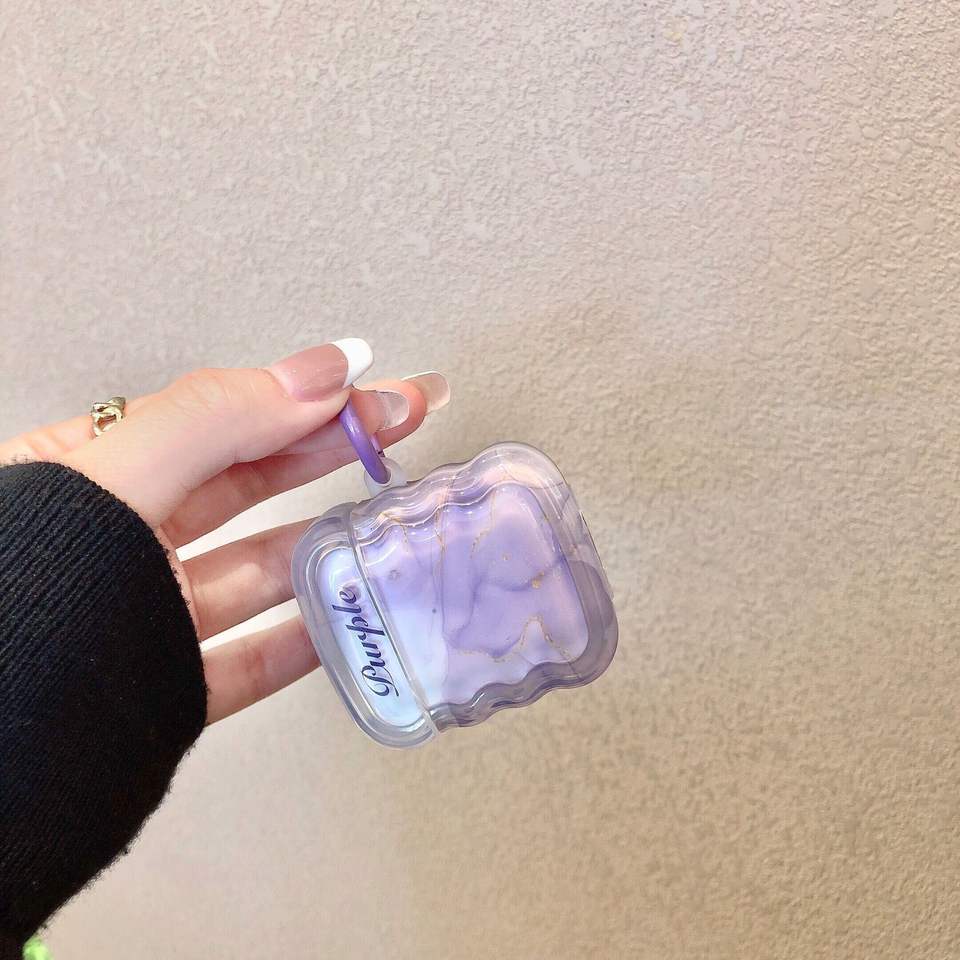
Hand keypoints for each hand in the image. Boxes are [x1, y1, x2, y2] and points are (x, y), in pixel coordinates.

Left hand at [0, 342, 447, 722]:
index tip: (369, 389)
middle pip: (244, 483)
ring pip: (255, 571)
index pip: (211, 419)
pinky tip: (349, 609)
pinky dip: (308, 635)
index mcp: (85, 475)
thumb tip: (315, 377)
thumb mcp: (108, 484)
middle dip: (327, 448)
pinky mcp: (168, 686)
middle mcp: (118, 540)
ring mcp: (145, 615)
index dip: (298, 396)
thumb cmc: (14, 606)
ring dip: (324, 543)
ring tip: (387, 516)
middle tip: (399, 424)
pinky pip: (253, 656)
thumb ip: (211, 422)